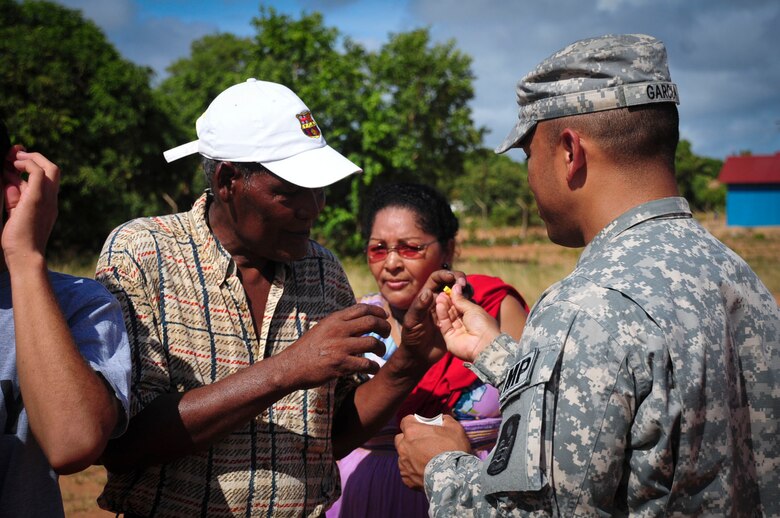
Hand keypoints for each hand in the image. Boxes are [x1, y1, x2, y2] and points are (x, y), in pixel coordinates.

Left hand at [2, 149, 59, 268]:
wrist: (25, 256)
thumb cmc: (18, 241)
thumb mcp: (15, 214)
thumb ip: (14, 197)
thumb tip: (9, 180)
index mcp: (47, 204)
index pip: (45, 179)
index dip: (31, 166)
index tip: (14, 163)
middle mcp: (51, 200)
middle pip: (53, 169)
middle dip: (34, 156)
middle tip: (15, 154)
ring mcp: (47, 199)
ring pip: (50, 168)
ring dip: (30, 158)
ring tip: (12, 158)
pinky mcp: (36, 198)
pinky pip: (37, 172)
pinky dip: (26, 164)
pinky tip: (14, 165)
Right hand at [278, 303, 390, 389]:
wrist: (291, 367)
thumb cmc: (308, 349)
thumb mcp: (322, 328)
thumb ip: (340, 323)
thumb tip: (360, 317)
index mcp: (334, 320)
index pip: (362, 308)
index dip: (378, 311)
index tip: (384, 317)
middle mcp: (338, 330)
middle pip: (371, 322)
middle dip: (384, 328)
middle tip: (386, 334)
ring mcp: (340, 347)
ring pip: (372, 343)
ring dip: (382, 349)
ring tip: (381, 353)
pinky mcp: (341, 364)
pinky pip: (367, 364)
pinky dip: (374, 367)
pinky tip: (374, 369)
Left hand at [395, 414, 470, 490]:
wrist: (453, 478)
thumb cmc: (453, 450)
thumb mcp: (455, 428)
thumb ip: (445, 420)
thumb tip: (443, 420)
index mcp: (412, 431)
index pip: (406, 421)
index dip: (414, 422)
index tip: (421, 426)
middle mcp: (403, 446)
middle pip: (400, 438)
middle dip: (408, 439)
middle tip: (422, 443)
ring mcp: (404, 464)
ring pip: (403, 456)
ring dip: (411, 456)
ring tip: (425, 460)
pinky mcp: (407, 479)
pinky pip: (407, 472)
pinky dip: (414, 471)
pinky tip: (425, 472)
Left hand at [399, 269, 466, 368]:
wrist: (420, 355)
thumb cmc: (412, 337)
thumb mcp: (412, 322)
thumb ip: (419, 308)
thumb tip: (429, 292)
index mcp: (426, 296)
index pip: (436, 278)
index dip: (445, 274)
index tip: (452, 278)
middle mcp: (439, 300)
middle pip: (451, 282)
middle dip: (459, 279)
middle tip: (463, 284)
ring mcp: (449, 308)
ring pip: (460, 293)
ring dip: (466, 290)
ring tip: (468, 295)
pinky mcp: (457, 319)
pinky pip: (465, 307)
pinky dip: (470, 304)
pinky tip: (471, 307)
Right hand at [435, 283, 500, 361]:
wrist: (483, 344)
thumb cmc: (483, 324)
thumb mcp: (473, 308)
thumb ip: (461, 300)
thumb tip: (455, 287)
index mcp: (474, 316)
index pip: (461, 305)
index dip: (455, 298)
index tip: (449, 289)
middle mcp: (465, 324)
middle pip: (454, 311)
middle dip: (448, 301)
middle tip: (442, 292)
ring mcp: (457, 331)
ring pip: (448, 317)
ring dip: (444, 307)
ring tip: (440, 297)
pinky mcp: (449, 338)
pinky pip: (444, 325)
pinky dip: (442, 315)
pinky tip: (439, 305)